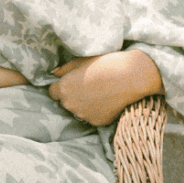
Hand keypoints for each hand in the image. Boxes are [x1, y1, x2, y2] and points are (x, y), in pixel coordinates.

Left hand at [48, 49, 162, 125]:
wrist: (131, 77)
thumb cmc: (106, 63)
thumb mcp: (82, 60)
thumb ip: (65, 69)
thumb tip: (54, 73)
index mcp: (64, 88)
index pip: (53, 92)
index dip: (61, 86)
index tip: (72, 81)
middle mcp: (70, 105)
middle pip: (66, 102)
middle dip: (73, 95)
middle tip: (89, 85)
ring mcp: (84, 115)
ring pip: (79, 110)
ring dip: (84, 104)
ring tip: (100, 91)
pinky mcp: (97, 122)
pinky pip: (92, 117)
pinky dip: (97, 110)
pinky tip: (107, 99)